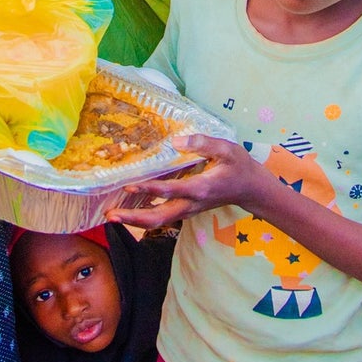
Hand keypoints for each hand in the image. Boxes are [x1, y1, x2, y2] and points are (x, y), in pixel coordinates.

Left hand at [107, 134, 266, 228]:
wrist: (250, 189)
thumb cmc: (239, 166)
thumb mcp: (227, 149)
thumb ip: (203, 143)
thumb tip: (176, 140)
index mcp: (201, 187)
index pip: (172, 190)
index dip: (151, 188)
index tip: (131, 184)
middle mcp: (192, 203)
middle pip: (159, 217)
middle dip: (134, 218)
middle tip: (110, 214)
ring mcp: (188, 210)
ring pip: (159, 221)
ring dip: (135, 220)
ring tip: (112, 215)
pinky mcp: (186, 210)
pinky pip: (163, 217)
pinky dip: (144, 217)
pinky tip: (128, 211)